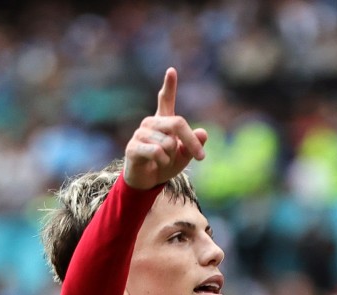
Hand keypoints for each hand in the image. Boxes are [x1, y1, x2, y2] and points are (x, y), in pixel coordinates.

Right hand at [123, 67, 207, 190]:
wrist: (146, 182)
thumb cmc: (165, 164)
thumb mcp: (184, 155)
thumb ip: (194, 144)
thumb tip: (203, 133)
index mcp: (163, 121)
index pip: (165, 99)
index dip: (169, 86)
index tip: (171, 70)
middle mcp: (151, 123)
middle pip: (177, 123)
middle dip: (192, 142)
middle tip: (201, 156)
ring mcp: (140, 134)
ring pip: (168, 142)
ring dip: (172, 156)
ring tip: (164, 161)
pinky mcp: (133, 147)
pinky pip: (157, 151)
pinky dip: (163, 161)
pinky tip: (157, 163)